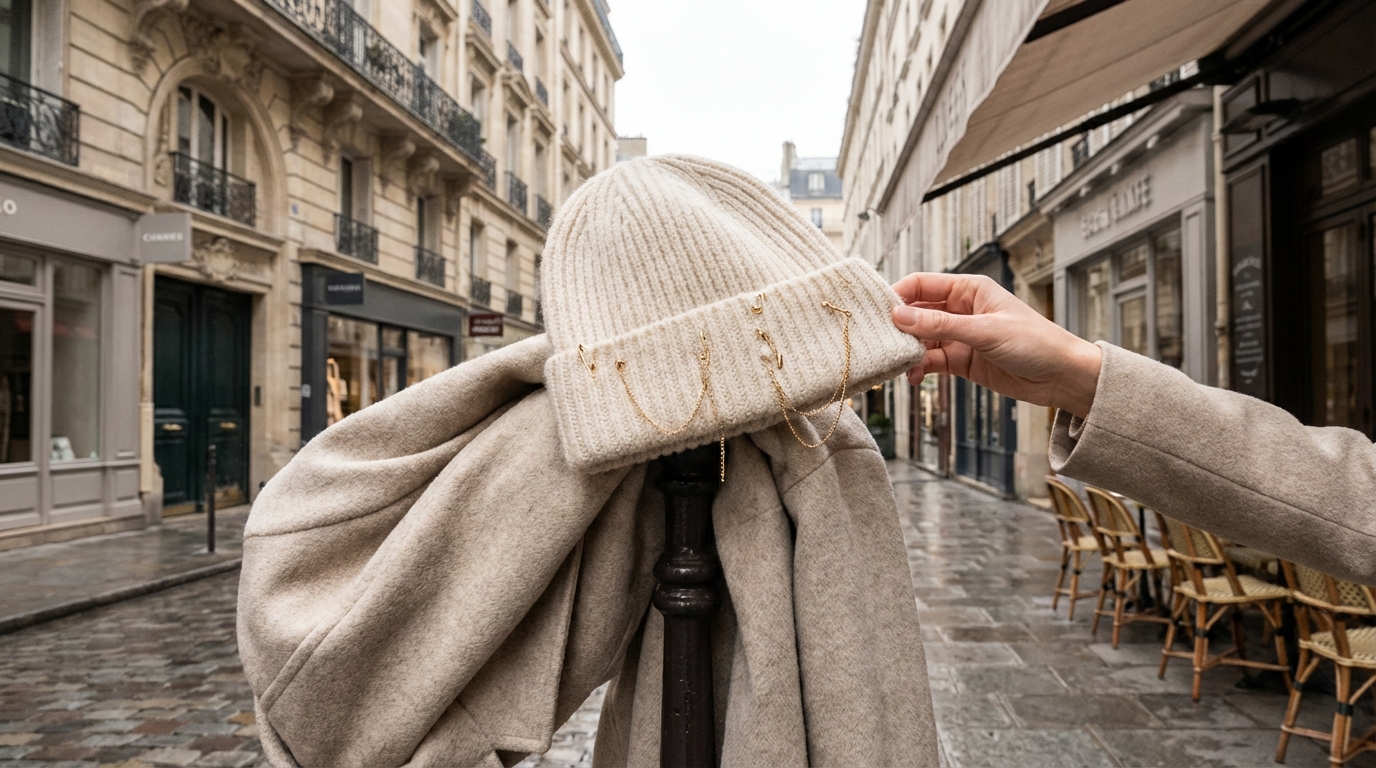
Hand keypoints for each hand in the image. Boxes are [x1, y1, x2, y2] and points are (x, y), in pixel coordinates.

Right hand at [891, 273, 1102, 418]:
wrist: (1061, 377)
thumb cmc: (1035, 342)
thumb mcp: (985, 331)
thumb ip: (940, 325)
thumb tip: (899, 316)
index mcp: (969, 289)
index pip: (922, 285)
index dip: (898, 295)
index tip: (878, 312)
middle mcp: (960, 310)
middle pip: (916, 312)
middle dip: (898, 326)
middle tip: (880, 340)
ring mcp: (959, 336)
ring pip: (920, 339)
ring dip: (907, 350)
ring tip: (896, 362)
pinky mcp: (960, 361)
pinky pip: (930, 360)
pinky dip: (918, 368)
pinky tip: (912, 376)